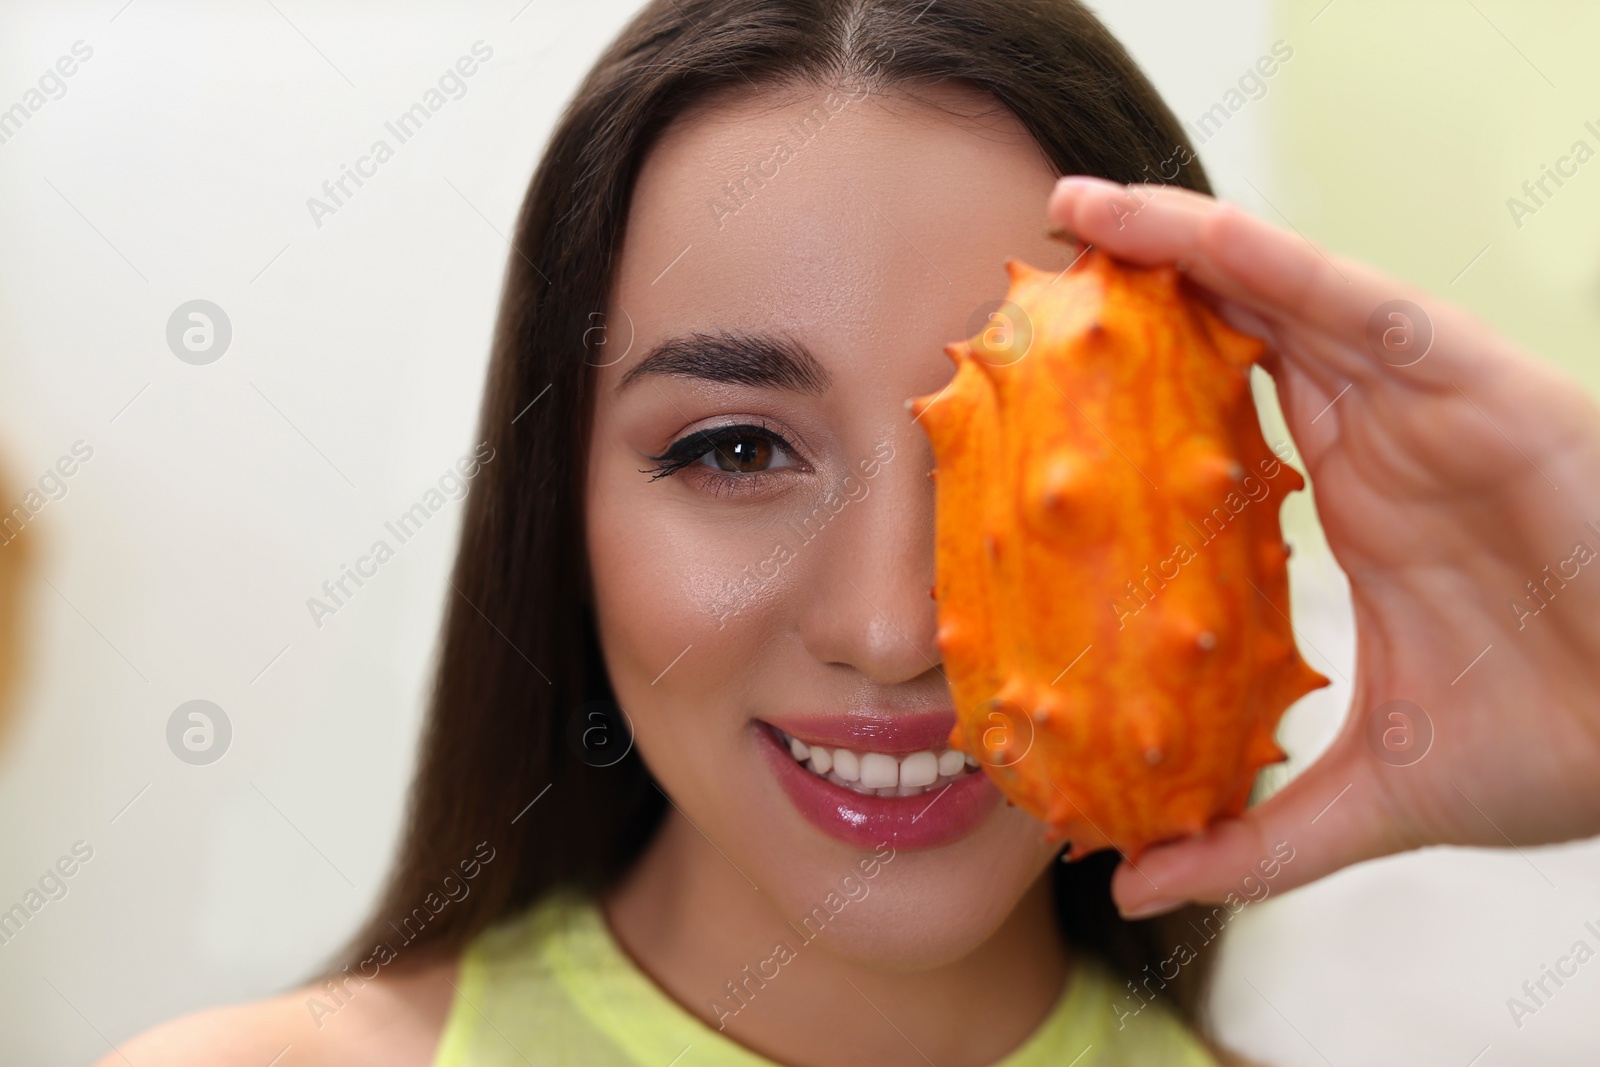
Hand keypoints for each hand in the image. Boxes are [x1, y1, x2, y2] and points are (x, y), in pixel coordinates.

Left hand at [1045, 175, 1599, 916]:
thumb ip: (1256, 838)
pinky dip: (1261, 256)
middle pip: (1235, 336)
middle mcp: (1375, 436)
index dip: (1136, 393)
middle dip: (1138, 296)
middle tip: (1029, 276)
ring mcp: (1419, 401)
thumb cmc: (1564, 746)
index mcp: (1349, 506)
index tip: (1037, 391)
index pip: (1222, 424)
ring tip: (1073, 208)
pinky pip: (1349, 297)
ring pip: (1280, 289)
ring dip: (1175, 241)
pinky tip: (1174, 230)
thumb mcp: (1375, 793)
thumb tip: (1135, 881)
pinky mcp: (1471, 379)